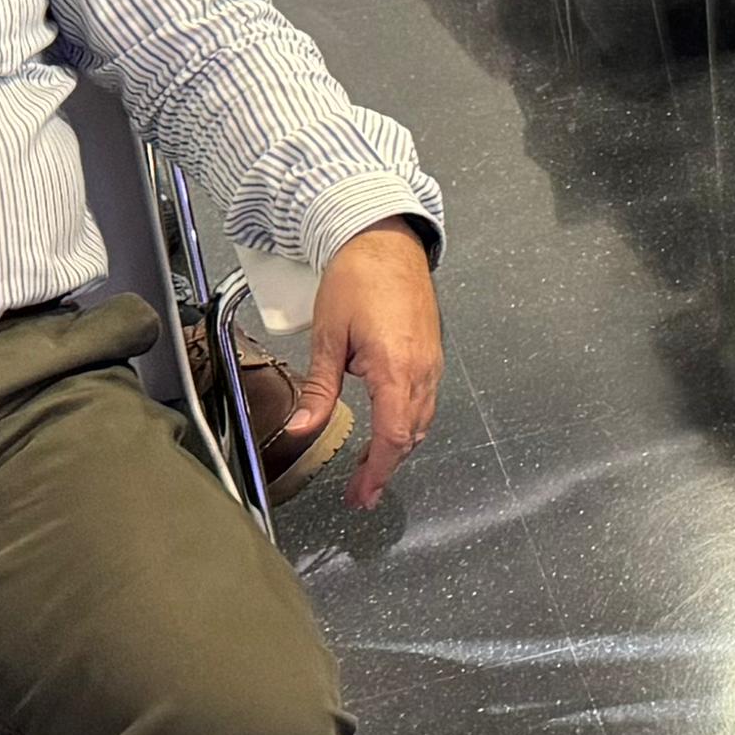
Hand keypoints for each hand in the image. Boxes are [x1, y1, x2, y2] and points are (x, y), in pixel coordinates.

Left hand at [292, 221, 445, 509]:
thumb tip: (303, 429)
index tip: (361, 494)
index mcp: (397, 368)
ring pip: (421, 419)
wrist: (385, 240)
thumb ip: (319, 389)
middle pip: (412, 434)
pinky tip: (388, 429)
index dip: (377, 470)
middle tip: (359, 494)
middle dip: (386, 468)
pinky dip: (407, 424)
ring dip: (398, 448)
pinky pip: (424, 400)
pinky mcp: (431, 352)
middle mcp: (422, 369)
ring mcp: (432, 361)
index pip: (393, 435)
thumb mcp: (328, 336)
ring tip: (370, 470)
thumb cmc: (357, 279)